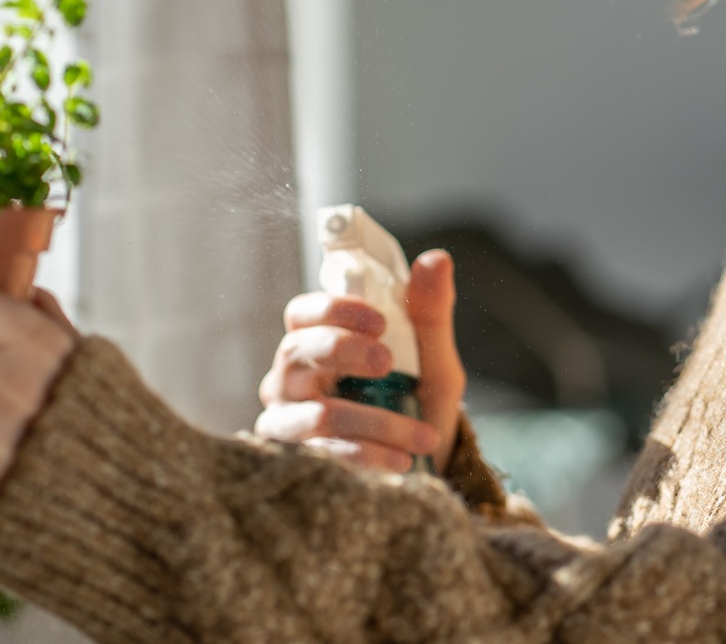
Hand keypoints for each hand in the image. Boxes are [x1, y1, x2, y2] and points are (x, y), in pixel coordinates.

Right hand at [253, 248, 465, 473]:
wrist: (424, 466)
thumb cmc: (417, 401)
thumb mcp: (431, 358)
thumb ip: (429, 312)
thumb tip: (437, 259)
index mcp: (317, 342)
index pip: (302, 314)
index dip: (334, 311)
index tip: (379, 322)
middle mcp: (292, 379)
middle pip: (295, 352)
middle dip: (342, 352)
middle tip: (386, 362)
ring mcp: (287, 422)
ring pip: (317, 414)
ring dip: (375, 423)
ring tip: (421, 436)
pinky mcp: (294, 463)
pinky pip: (323, 456)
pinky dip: (367, 457)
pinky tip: (401, 462)